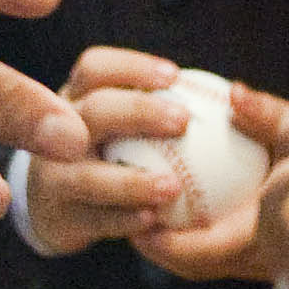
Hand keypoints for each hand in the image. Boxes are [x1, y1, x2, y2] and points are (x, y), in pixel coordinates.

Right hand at [21, 52, 288, 275]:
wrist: (57, 207)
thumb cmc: (112, 154)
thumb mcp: (120, 123)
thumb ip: (162, 107)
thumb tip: (237, 97)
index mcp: (76, 98)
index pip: (95, 68)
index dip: (132, 68)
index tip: (175, 76)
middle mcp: (57, 130)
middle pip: (93, 112)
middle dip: (137, 112)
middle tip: (182, 121)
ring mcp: (51, 175)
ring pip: (85, 175)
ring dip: (130, 181)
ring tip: (172, 187)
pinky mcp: (58, 217)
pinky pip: (92, 219)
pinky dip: (124, 219)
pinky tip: (155, 220)